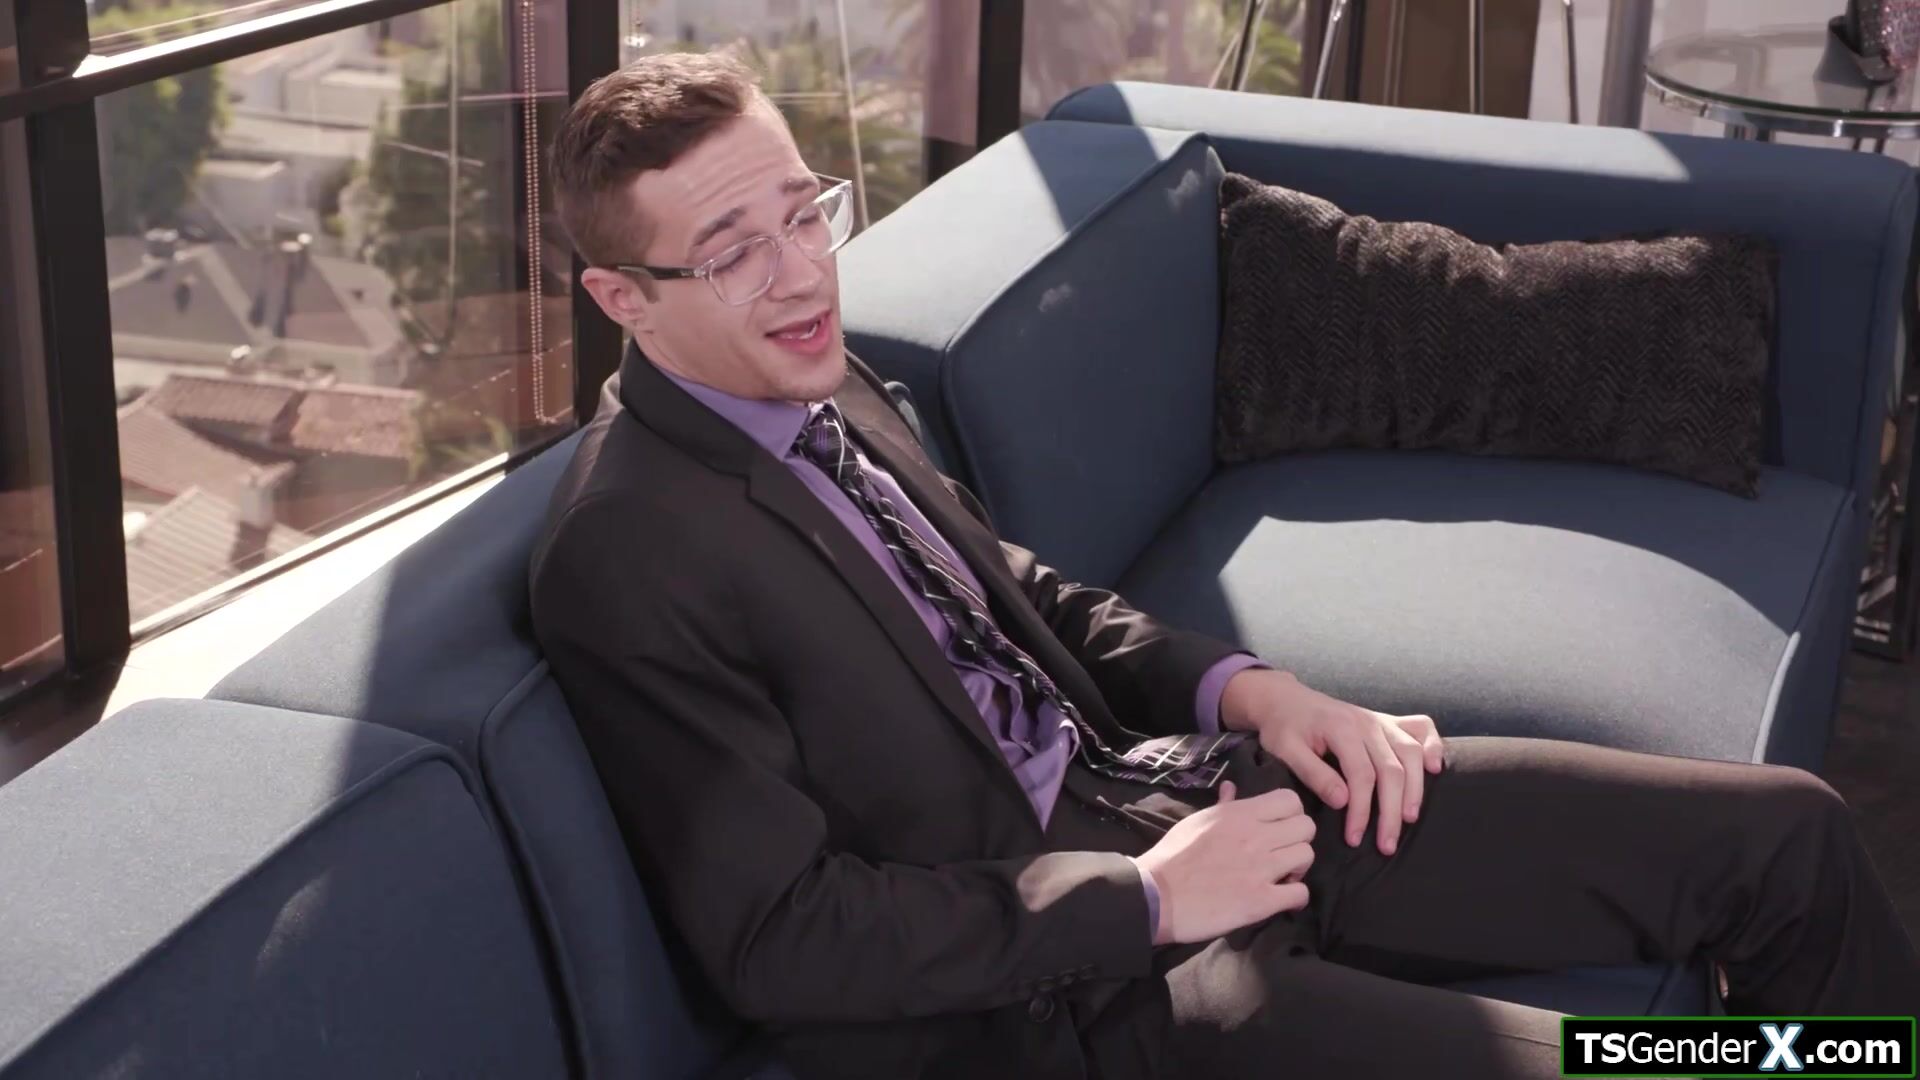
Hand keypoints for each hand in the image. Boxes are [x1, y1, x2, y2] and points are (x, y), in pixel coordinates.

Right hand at [1133, 782, 1314, 944]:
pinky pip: (1300, 893)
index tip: (1279, 829)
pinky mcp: (1261, 900)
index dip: (1292, 815)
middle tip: (1283, 855)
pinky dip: (1295, 898)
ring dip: (1298, 869)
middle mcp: (1255, 836)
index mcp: (1239, 814)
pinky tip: (1280, 900)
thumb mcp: (1196, 821)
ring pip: (1307, 857)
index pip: (1291, 800)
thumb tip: (1231, 788)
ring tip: (1281, 878)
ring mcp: (1261, 868)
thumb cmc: (1172, 856)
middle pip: (1307, 827)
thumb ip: (1222, 806)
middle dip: (1298, 841)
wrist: (1156, 895)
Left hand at [1220, 669, 1443, 857]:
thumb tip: (1343, 800)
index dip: (1361, 810)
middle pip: (1392, 769)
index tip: (1354, 838)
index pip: (1361, 775)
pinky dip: (1433, 746)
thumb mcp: (1285, 749)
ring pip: (1411, 753)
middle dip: (1391, 811)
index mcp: (1341, 728)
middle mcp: (1367, 722)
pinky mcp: (1387, 722)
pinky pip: (1421, 727)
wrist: (1286, 698)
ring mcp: (1381, 721)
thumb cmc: (1283, 726)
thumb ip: (1313, 773)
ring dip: (1415, 788)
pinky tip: (1435, 769)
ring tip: (1409, 819)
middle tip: (1387, 844)